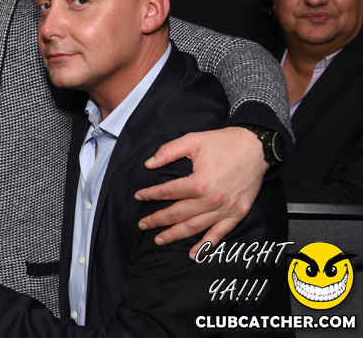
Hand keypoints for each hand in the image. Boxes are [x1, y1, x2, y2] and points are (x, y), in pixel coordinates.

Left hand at [134, 127, 267, 257]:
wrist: (256, 146)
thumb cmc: (224, 143)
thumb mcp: (192, 140)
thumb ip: (167, 152)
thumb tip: (148, 164)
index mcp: (199, 183)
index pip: (168, 192)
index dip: (150, 194)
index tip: (139, 196)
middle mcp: (212, 200)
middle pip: (178, 214)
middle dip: (157, 220)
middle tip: (143, 224)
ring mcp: (226, 209)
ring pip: (194, 227)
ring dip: (175, 235)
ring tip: (159, 239)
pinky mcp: (238, 213)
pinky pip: (219, 233)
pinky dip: (205, 245)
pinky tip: (193, 253)